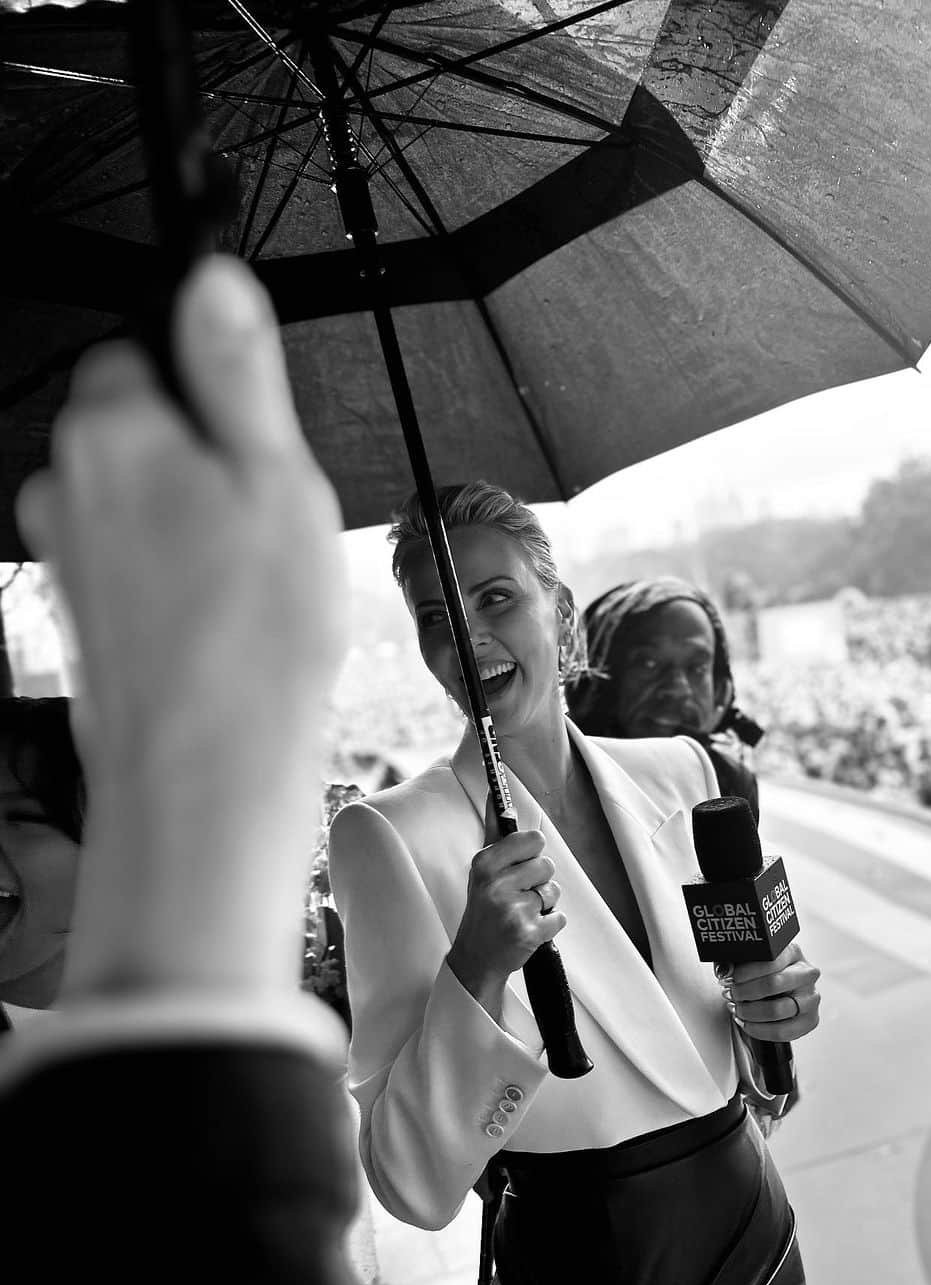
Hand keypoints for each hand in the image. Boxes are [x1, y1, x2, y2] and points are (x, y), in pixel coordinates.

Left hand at [16, 256, 348, 997]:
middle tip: (265, 516)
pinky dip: (175, 579)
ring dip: (191, 524)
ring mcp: (66, 554)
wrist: (205, 770)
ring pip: (142, 502)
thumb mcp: (277, 476)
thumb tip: (214, 282)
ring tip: (252, 581)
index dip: (209, 387)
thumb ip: (237, 369)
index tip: (251, 433)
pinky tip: (224, 621)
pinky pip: (135, 565)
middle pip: (142, 430)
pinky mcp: (79, 612)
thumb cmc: (250, 635)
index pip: (141, 350)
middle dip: (201, 457)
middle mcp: (67, 486)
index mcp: (113, 432)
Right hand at [447, 794, 565, 1017]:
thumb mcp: (481, 870)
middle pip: (547, 865)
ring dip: (544, 903)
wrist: (475, 959)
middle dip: (539, 880)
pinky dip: (549, 925)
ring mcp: (513, 910)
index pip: (531, 840)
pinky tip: (528, 929)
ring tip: (522, 912)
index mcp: (485, 864)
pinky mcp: (529, 933)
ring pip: (553, 891)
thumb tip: (497, 797)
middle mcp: (496, 884)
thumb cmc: (482, 909)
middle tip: (519, 894)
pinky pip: (559, 917)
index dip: (532, 852)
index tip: (520, 863)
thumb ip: (495, 833)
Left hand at [722, 942, 819, 1041]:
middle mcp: (806, 974)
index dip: (746, 972)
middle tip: (731, 994)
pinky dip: (759, 1030)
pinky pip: (782, 1031)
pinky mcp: (810, 1020)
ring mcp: (811, 998)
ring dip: (750, 1012)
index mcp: (793, 953)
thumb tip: (725, 970)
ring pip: (777, 1010)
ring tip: (737, 1009)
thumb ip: (736, 961)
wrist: (782, 990)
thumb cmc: (765, 973)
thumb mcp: (750, 960)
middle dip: (745, 992)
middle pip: (773, 984)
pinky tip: (747, 1023)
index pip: (770, 961)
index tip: (730, 978)